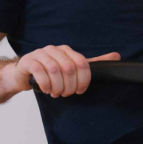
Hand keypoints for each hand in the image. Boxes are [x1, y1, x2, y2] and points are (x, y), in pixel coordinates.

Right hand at [7, 47, 121, 97]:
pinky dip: (46, 84)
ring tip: (57, 93)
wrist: (25, 73)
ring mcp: (40, 54)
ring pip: (54, 70)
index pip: (82, 64)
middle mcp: (54, 49)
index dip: (84, 80)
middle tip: (67, 94)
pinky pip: (39, 71)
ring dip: (58, 86)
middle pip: (69, 68)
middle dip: (70, 85)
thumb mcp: (74, 67)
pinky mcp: (28, 61)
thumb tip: (117, 56)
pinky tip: (47, 90)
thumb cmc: (51, 71)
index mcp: (67, 50)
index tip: (80, 90)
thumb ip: (93, 63)